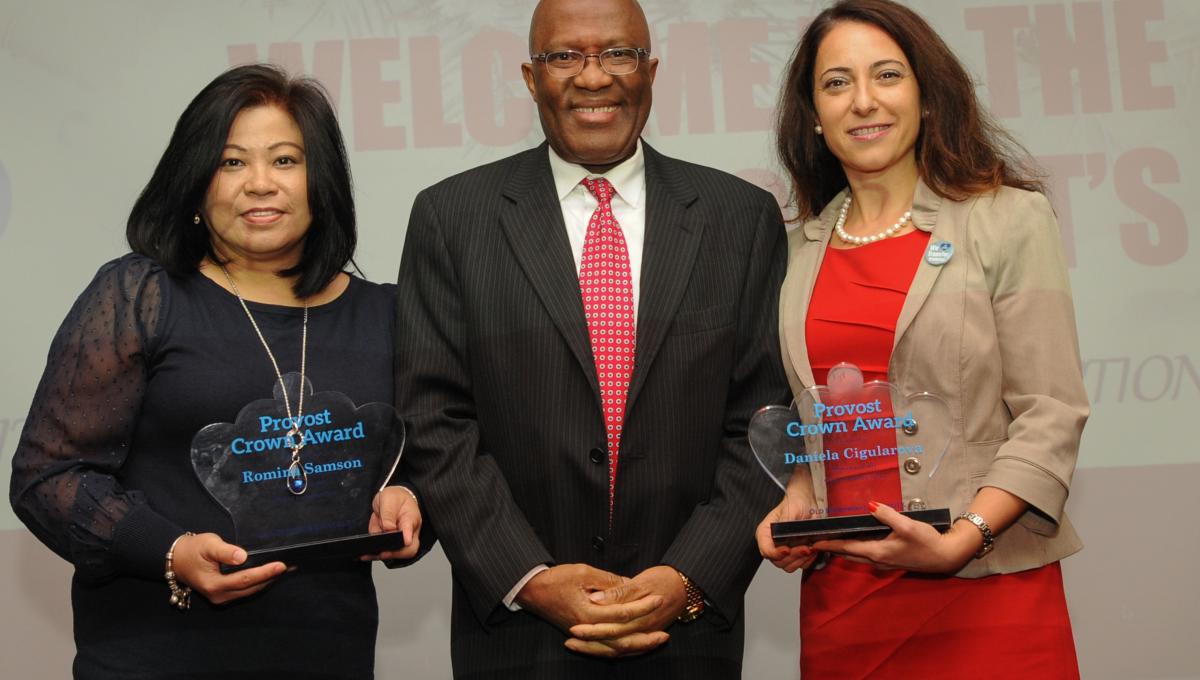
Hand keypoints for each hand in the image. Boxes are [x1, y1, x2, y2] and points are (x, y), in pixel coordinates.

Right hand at [170, 532, 285, 604]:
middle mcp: (218, 595)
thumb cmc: (192, 549)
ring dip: (266, 581)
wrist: (176, 559)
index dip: (264, 573)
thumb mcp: (207, 544)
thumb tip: (242, 557)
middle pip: (250, 588)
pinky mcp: (223, 595)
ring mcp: (220, 598)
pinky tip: (269, 575)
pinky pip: (244, 591)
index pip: (245, 580)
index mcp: (213, 584)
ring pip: (249, 592)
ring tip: (285, 571)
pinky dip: (258, 583)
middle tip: (291, 567)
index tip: (281, 565)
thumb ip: (224, 551)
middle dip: (270, 578)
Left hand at [361, 486, 422, 560]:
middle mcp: (408, 532)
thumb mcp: (389, 498)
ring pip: (393, 553)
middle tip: (381, 552)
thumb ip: (388, 513)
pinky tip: (363, 554)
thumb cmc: (395, 498)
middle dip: (394, 553)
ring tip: (365, 554)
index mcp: (410, 518)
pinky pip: (383, 551)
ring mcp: (399, 540)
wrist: (393, 499)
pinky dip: (373, 553)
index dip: (408, 536)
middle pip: (408, 549)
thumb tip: (388, 528)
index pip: (410, 528)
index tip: (406, 541)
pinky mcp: (389, 543)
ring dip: (379, 554)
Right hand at [516, 563, 666, 656]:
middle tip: (666, 634)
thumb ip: (608, 581)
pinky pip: (604, 649)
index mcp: (589, 613)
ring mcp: (584, 635)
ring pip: (614, 649)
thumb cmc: (555, 579)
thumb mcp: (583, 572)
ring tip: (655, 643)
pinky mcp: (582, 635)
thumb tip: (630, 585)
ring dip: (636, 647)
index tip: (659, 599)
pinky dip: (621, 649)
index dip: (642, 606)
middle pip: (622, 640)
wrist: (531, 591)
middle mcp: (587, 629)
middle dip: (645, 637)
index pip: (623, 613)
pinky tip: (634, 646)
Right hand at [756, 494, 818, 572]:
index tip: (787, 550)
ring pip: (788, 566)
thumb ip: (786, 520)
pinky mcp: (795, 554)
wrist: (809, 504)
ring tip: (810, 548)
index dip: (776, 553)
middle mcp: (773, 544)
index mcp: (765, 533)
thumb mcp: (791, 508)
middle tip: (805, 548)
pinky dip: (807, 561)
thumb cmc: (796, 502)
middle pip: (777, 561)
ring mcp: (784, 550)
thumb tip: (783, 532)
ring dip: (800, 560)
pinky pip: (800, 565)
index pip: (766, 550)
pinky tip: (813, 550)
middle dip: (793, 556)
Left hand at [811, 501, 981, 573]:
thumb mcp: (908, 525)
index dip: (828, 545)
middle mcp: (877, 559)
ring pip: (857, 556)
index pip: (846, 548)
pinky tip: (855, 541)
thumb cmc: (927, 541)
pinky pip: (866, 555)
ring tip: (831, 540)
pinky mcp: (891, 560)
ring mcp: (884, 562)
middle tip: (816, 540)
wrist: (946, 556)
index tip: (812, 542)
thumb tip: (870, 505)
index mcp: (877, 552)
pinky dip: (856, 549)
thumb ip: (887, 515)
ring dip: (843, 550)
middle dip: (832, 548)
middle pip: (848, 554)